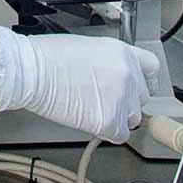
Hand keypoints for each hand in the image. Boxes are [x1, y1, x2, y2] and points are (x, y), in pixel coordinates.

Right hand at [0, 31, 160, 142]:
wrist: (31, 71)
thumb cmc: (47, 57)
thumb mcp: (86, 47)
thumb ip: (109, 62)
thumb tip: (112, 77)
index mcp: (122, 52)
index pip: (151, 67)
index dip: (142, 78)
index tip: (135, 85)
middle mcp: (129, 75)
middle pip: (141, 97)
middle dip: (124, 99)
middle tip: (100, 97)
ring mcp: (122, 99)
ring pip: (132, 117)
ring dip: (115, 116)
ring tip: (89, 106)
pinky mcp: (111, 121)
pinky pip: (119, 134)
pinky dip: (105, 130)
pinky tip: (87, 117)